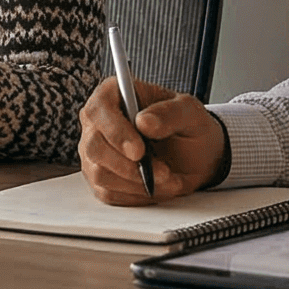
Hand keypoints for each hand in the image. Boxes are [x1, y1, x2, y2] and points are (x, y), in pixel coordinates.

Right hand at [78, 76, 224, 203]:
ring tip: (167, 177)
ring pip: (99, 174)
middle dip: (129, 166)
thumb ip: (170, 113)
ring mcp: (95, 152)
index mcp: (114, 94)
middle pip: (94, 147)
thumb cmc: (188, 127)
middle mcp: (98, 122)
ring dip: (137, 182)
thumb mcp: (190, 113)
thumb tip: (144, 121)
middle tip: (163, 171)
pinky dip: (136, 194)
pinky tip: (156, 186)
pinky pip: (108, 193)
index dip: (115, 132)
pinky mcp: (100, 177)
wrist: (194, 156)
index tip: (139, 151)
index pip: (99, 110)